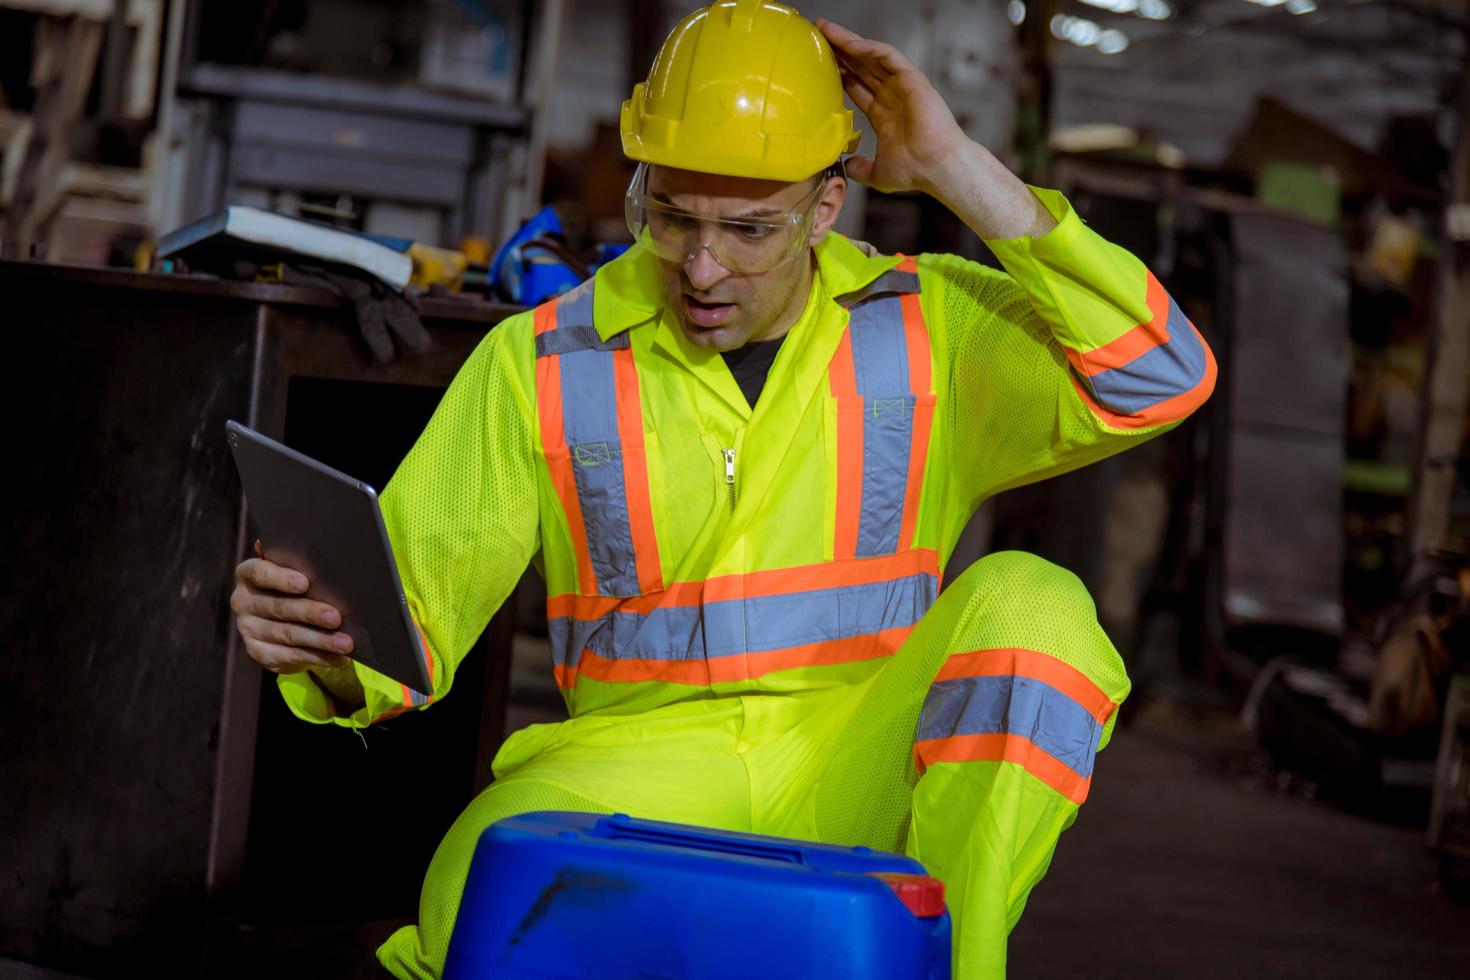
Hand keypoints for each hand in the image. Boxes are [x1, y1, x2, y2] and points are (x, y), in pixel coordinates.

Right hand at [230, 542, 354, 673]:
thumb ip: (297, 558)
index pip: (260, 573)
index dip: (281, 578)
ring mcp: (249, 629)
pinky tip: (339, 658)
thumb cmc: (294, 584)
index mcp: (247, 574)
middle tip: (336, 618)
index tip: (305, 583)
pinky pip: (291, 656)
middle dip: (310, 613)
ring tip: (345, 643)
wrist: (281, 617)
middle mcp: (243, 602)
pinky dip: (319, 658)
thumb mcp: (293, 569)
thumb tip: (307, 539)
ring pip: (288, 635)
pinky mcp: (259, 653)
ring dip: (320, 640)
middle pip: (279, 608)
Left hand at [816, 18, 1056, 240]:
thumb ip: (861, 168)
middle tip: (816, 34)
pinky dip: (869, 48)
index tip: (819, 64)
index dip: (839, 74)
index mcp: (884, 114)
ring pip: (871, 56)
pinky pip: (888, 56)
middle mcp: (892, 96)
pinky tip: (850, 44)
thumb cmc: (916, 171)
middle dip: (839, 50)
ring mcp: (902, 86)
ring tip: (825, 28)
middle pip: (860, 66)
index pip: (856, 87)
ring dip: (848, 41)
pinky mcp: (911, 79)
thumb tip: (846, 167)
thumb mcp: (878, 173)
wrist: (937, 168)